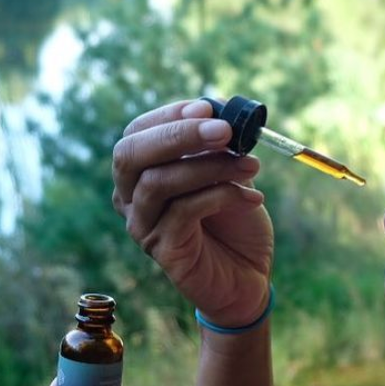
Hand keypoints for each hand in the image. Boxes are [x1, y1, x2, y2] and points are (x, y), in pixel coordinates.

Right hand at [112, 99, 273, 328]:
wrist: (248, 277)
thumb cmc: (235, 222)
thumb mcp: (228, 173)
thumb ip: (218, 146)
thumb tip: (219, 111)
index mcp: (141, 172)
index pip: (137, 133)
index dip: (169, 116)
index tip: (209, 108)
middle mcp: (130, 198)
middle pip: (131, 155)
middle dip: (178, 135)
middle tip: (224, 130)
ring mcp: (142, 225)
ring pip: (159, 182)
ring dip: (210, 166)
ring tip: (252, 165)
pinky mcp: (162, 249)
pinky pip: (185, 211)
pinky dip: (222, 195)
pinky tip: (254, 198)